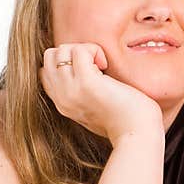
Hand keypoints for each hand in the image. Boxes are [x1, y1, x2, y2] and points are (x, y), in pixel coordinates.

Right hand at [39, 43, 162, 142]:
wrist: (137, 133)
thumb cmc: (125, 119)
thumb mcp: (95, 106)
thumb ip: (82, 93)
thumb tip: (90, 70)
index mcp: (62, 103)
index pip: (46, 72)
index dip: (67, 63)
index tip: (90, 72)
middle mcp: (62, 97)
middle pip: (50, 57)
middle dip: (73, 51)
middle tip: (96, 65)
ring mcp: (71, 90)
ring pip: (60, 50)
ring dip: (84, 50)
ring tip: (102, 66)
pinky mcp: (87, 83)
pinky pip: (80, 51)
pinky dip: (95, 50)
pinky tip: (106, 66)